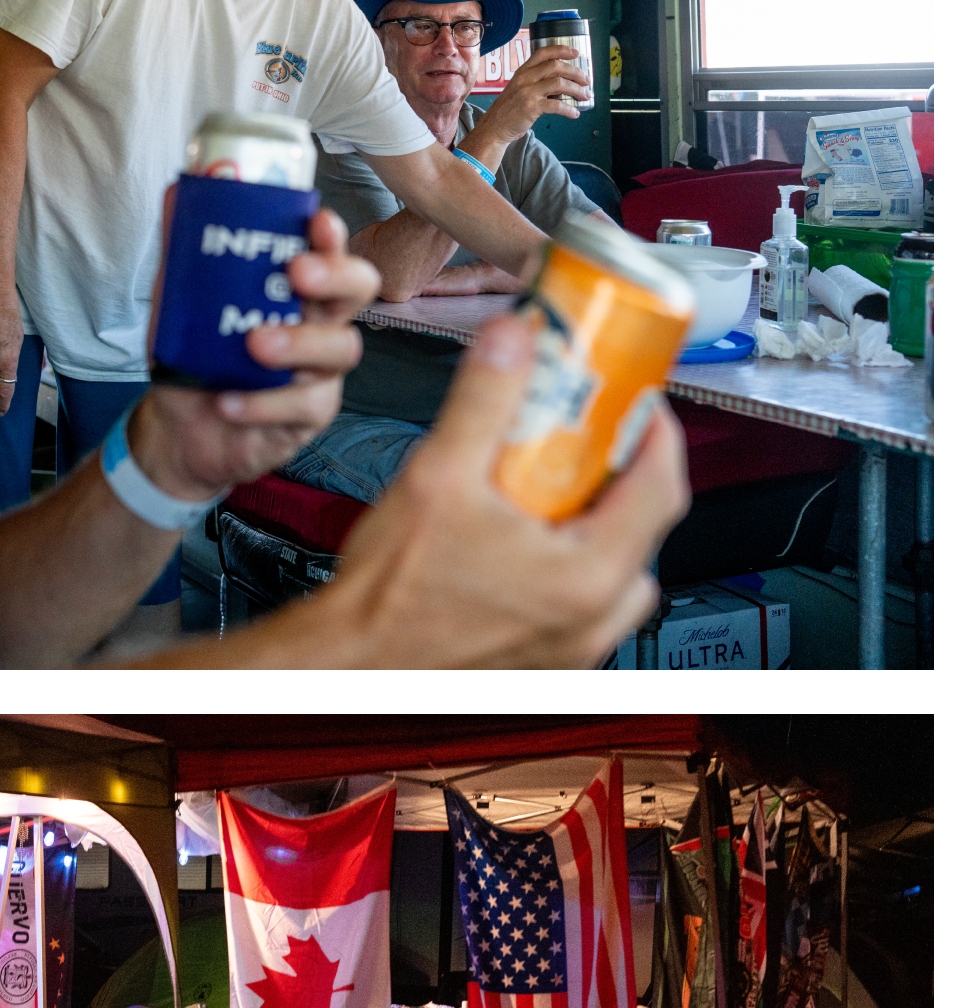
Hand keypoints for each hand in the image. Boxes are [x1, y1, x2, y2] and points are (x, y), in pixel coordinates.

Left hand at [129, 209, 372, 500]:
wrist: (176, 428)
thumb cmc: (193, 358)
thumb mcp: (180, 305)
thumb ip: (184, 255)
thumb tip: (176, 191)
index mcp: (294, 289)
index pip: (328, 252)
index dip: (332, 236)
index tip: (317, 221)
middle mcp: (317, 322)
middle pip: (357, 290)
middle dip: (335, 275)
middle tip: (297, 273)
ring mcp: (318, 370)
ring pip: (340, 349)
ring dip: (299, 342)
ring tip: (255, 344)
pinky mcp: (309, 414)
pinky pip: (304, 405)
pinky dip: (264, 403)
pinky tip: (229, 400)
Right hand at [309, 310, 687, 665]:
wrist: (345, 667)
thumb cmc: (387, 600)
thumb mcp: (436, 476)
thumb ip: (483, 399)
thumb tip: (513, 341)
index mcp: (585, 576)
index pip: (661, 488)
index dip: (655, 433)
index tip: (637, 404)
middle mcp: (591, 620)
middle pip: (644, 531)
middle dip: (621, 480)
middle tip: (586, 446)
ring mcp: (571, 648)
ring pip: (619, 574)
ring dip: (598, 531)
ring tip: (550, 499)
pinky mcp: (545, 665)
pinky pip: (584, 608)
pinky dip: (570, 572)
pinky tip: (522, 549)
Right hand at [468, 46, 589, 147]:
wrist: (494, 127)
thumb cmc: (509, 109)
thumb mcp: (519, 88)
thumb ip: (536, 81)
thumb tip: (563, 82)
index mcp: (522, 71)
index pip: (543, 53)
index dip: (562, 50)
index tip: (576, 53)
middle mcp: (524, 79)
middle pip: (556, 66)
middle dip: (576, 72)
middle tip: (586, 80)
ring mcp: (527, 93)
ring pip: (559, 84)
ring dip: (577, 89)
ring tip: (585, 96)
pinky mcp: (530, 108)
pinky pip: (556, 105)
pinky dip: (569, 110)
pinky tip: (574, 113)